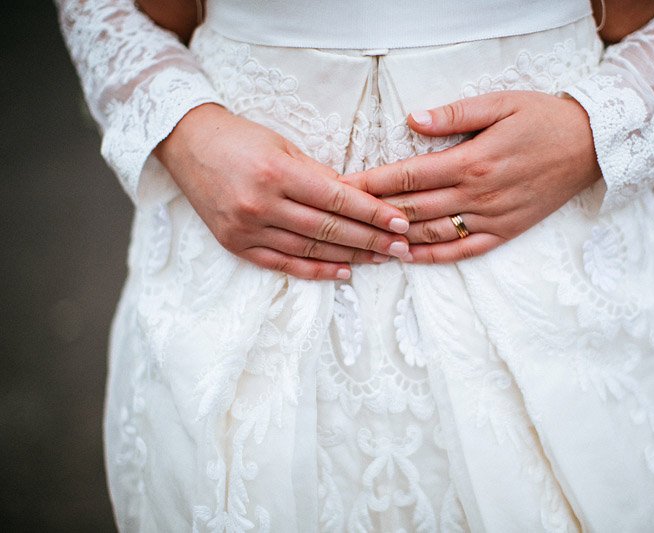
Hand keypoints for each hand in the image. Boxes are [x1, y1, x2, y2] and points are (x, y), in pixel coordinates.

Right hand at [154, 103, 411, 279]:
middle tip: (401, 247)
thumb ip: (318, 176)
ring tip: (381, 259)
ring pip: (309, 250)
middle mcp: (260, 204)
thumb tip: (356, 199)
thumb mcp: (283, 146)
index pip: (337, 199)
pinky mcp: (235, 244)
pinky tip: (343, 272)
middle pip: (328, 229)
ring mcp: (246, 228)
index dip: (372, 214)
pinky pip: (283, 264)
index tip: (400, 223)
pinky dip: (315, 271)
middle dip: (370, 240)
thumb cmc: (240, 138)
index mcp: (276, 173)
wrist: (185, 143)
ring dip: (350, 257)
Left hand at [341, 91, 601, 262]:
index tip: (342, 187)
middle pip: (412, 208)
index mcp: (471, 161)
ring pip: (432, 234)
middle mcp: (478, 195)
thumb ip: (454, 115)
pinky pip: (462, 251)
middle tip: (340, 218)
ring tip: (363, 242)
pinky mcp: (505, 232)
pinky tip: (407, 257)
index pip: (407, 176)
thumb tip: (412, 120)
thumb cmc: (543, 118)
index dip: (371, 184)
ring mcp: (491, 218)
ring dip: (395, 239)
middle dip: (372, 213)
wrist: (592, 145)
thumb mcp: (500, 103)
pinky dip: (432, 257)